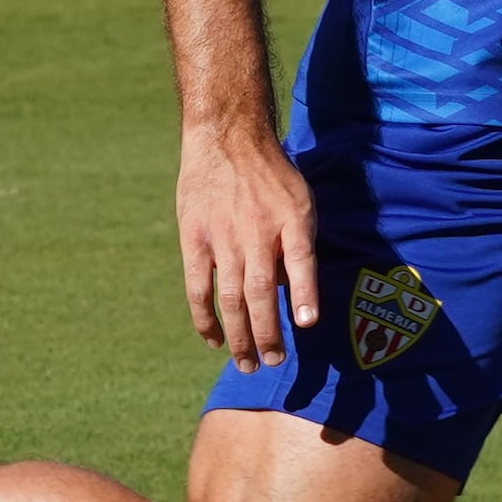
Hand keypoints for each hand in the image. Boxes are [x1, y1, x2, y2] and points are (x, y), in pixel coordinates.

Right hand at [176, 119, 322, 368]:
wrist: (227, 138)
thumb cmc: (272, 176)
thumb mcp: (300, 200)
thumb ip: (298, 244)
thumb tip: (289, 292)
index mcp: (289, 220)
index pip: (300, 262)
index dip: (303, 293)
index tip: (306, 324)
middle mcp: (256, 232)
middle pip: (261, 293)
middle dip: (268, 334)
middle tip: (274, 363)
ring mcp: (222, 238)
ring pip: (230, 299)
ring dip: (240, 336)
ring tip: (248, 364)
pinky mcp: (194, 240)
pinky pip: (198, 288)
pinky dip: (205, 319)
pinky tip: (214, 341)